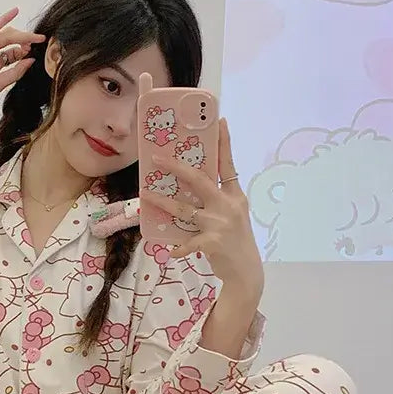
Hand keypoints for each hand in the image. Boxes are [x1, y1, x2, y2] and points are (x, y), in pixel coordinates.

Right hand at [0, 8, 45, 112]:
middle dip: (26, 42)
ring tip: (33, 37)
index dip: (24, 53)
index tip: (34, 52)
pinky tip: (15, 11)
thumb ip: (16, 71)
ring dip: (20, 35)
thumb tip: (31, 60)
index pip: (13, 55)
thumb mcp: (1, 82)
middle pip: (11, 44)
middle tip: (40, 40)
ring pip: (6, 37)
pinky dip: (4, 18)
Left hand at [141, 118, 263, 298]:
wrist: (246, 272)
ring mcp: (221, 224)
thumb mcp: (231, 216)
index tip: (220, 121)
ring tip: (146, 196)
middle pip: (200, 180)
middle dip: (177, 168)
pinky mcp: (214, 243)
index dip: (224, 143)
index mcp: (234, 196)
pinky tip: (170, 252)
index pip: (228, 164)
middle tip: (157, 158)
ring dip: (163, 203)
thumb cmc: (234, 241)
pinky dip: (179, 248)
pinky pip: (189, 243)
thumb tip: (190, 187)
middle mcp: (228, 206)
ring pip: (185, 209)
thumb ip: (215, 201)